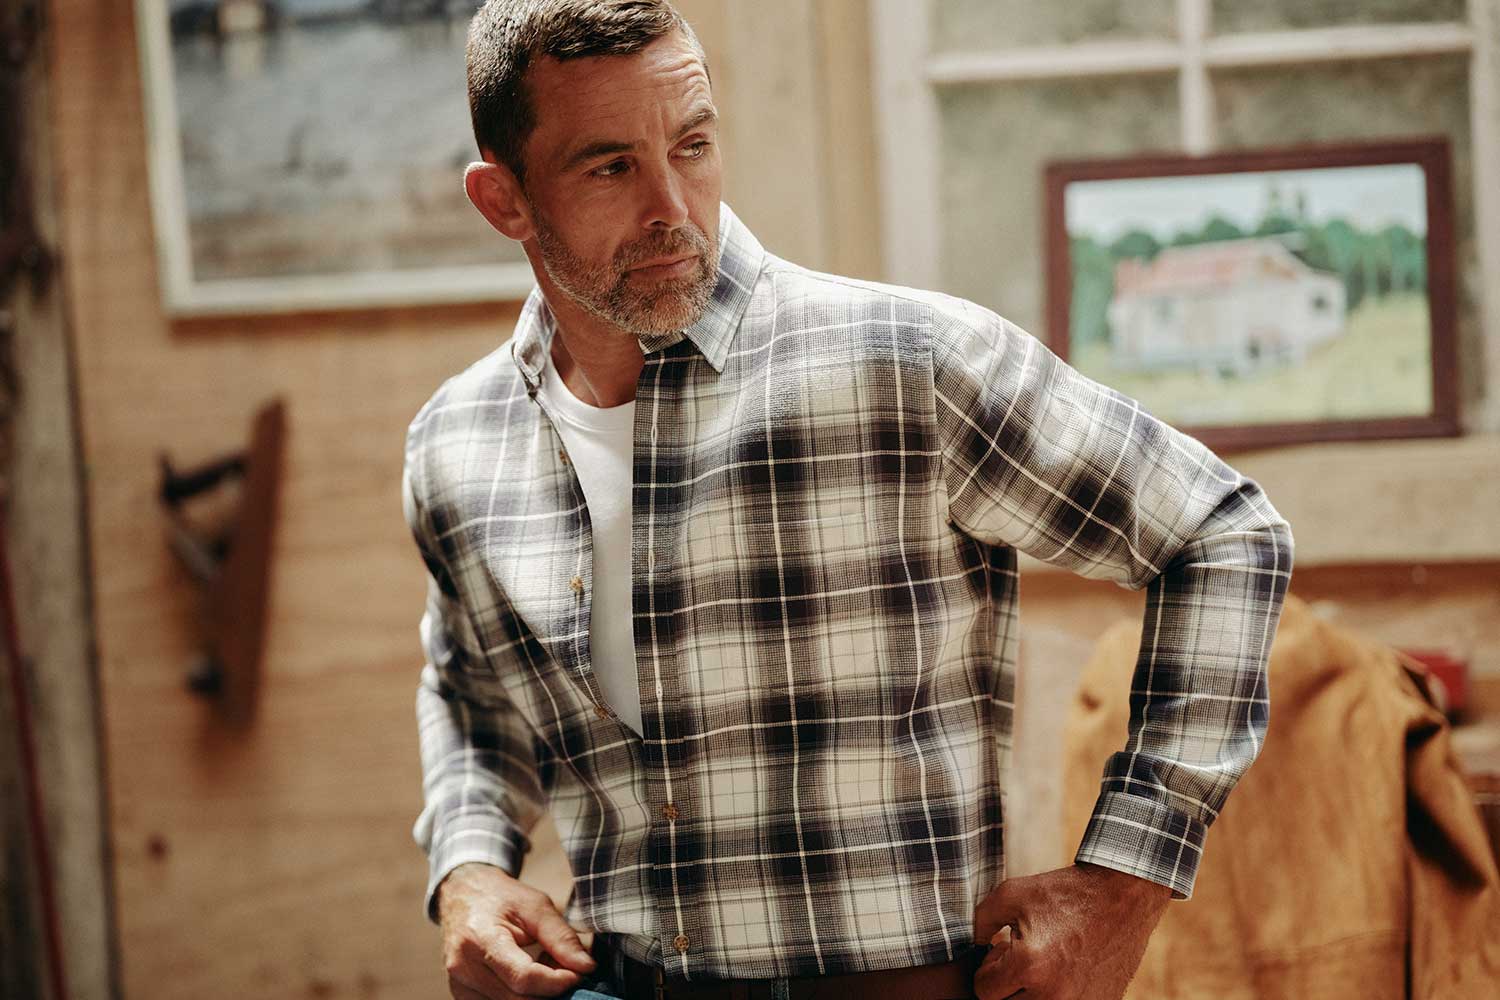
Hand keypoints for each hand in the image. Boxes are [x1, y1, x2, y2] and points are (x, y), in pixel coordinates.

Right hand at [437, 862, 596, 998]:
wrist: (462, 895)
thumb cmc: (500, 897)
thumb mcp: (536, 906)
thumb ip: (561, 937)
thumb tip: (586, 967)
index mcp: (480, 938)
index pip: (523, 977)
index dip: (556, 981)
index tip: (578, 973)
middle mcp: (463, 966)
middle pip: (518, 999)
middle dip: (550, 991)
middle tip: (567, 970)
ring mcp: (459, 984)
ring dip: (536, 995)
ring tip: (544, 967)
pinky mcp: (461, 995)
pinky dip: (520, 997)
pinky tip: (528, 976)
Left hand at [971, 862, 1170, 999]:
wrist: (1121, 897)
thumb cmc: (1063, 893)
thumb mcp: (1010, 894)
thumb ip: (978, 923)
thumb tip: (971, 948)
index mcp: (1028, 966)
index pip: (984, 992)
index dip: (987, 968)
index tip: (1002, 948)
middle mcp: (1053, 994)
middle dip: (1005, 984)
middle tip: (1019, 956)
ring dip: (1029, 992)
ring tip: (1039, 964)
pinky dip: (1057, 994)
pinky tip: (1062, 970)